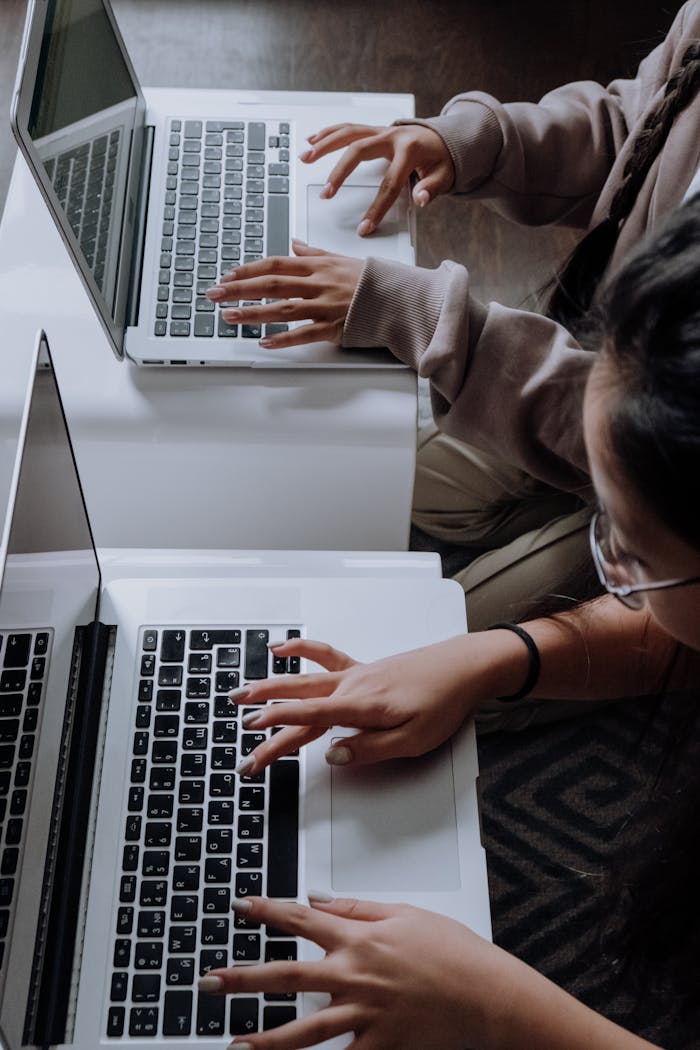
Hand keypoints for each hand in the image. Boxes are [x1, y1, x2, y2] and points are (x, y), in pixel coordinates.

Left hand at [201, 894, 515, 1049]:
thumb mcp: (406, 914)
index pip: (302, 918)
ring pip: (303, 1031)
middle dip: (243, 979)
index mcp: (360, 938)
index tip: (239, 906)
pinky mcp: (380, 1048)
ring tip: (234, 1044)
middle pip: (287, 975)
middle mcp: (355, 976)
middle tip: (208, 981)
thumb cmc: (453, 953)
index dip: (267, 911)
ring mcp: (365, 1016)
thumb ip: (356, 908)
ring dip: (264, 1039)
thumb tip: (318, 897)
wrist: (489, 997)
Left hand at [206, 241, 363, 348]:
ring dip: (253, 313)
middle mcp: (317, 284)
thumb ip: (314, 254)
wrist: (399, 299)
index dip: (248, 270)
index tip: (228, 276)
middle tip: (214, 295)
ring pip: (282, 309)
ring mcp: (324, 307)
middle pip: (271, 285)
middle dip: (239, 289)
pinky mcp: (333, 328)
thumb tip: (295, 245)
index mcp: (317, 266)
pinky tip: (264, 343)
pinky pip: (303, 334)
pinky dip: (283, 339)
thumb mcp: (340, 260)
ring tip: (230, 317)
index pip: (275, 264)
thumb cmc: (371, 280)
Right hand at [229, 635, 482, 774]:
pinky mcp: (363, 669)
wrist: (464, 667)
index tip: (253, 733)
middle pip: (299, 703)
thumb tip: (333, 755)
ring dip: (271, 684)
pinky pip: (323, 656)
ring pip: (303, 681)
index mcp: (362, 706)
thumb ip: (370, 748)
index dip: (278, 726)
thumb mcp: (413, 739)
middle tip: (240, 730)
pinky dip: (300, 649)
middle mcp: (352, 687)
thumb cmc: (443, 701)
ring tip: (243, 692)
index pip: (309, 717)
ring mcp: (355, 675)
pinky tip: (282, 647)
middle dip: (265, 715)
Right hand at [301, 122, 454, 233]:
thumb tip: (421, 199)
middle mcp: (391, 136)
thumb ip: (431, 188)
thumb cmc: (441, 159)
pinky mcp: (373, 130)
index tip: (364, 228)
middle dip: (339, 172)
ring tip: (305, 157)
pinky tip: (311, 140)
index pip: (389, 184)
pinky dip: (328, 133)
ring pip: (347, 133)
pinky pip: (346, 128)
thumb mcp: (443, 176)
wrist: (442, 137)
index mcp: (409, 150)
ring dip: (324, 144)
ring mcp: (380, 131)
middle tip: (326, 193)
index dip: (376, 208)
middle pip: (358, 150)